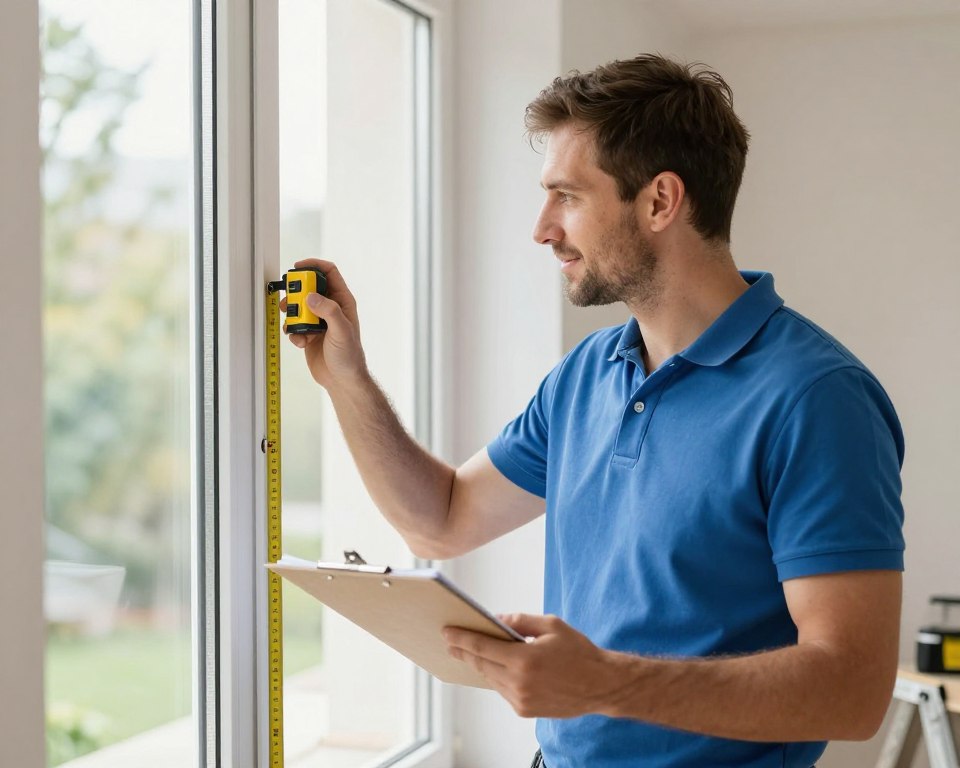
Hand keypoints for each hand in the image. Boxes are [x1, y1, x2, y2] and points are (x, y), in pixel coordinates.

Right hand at [280, 259, 366, 388]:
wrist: (341, 380)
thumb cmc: (349, 357)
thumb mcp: (342, 331)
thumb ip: (328, 311)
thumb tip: (311, 296)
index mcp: (342, 301)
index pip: (329, 273)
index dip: (314, 265)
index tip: (297, 267)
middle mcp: (330, 308)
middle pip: (308, 288)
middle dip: (296, 293)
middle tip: (290, 302)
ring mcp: (318, 320)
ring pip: (298, 306)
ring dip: (291, 314)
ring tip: (293, 324)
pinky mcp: (308, 332)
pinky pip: (294, 325)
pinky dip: (293, 332)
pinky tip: (301, 342)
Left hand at [443, 614, 624, 718]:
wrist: (601, 685)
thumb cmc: (578, 652)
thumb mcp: (551, 625)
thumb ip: (520, 621)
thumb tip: (497, 619)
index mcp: (524, 660)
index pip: (482, 647)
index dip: (462, 638)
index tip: (447, 632)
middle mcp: (519, 683)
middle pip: (481, 664)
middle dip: (464, 651)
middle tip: (449, 641)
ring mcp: (521, 700)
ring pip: (490, 678)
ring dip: (479, 664)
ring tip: (467, 651)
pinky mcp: (524, 710)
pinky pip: (502, 689)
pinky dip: (496, 676)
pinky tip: (490, 666)